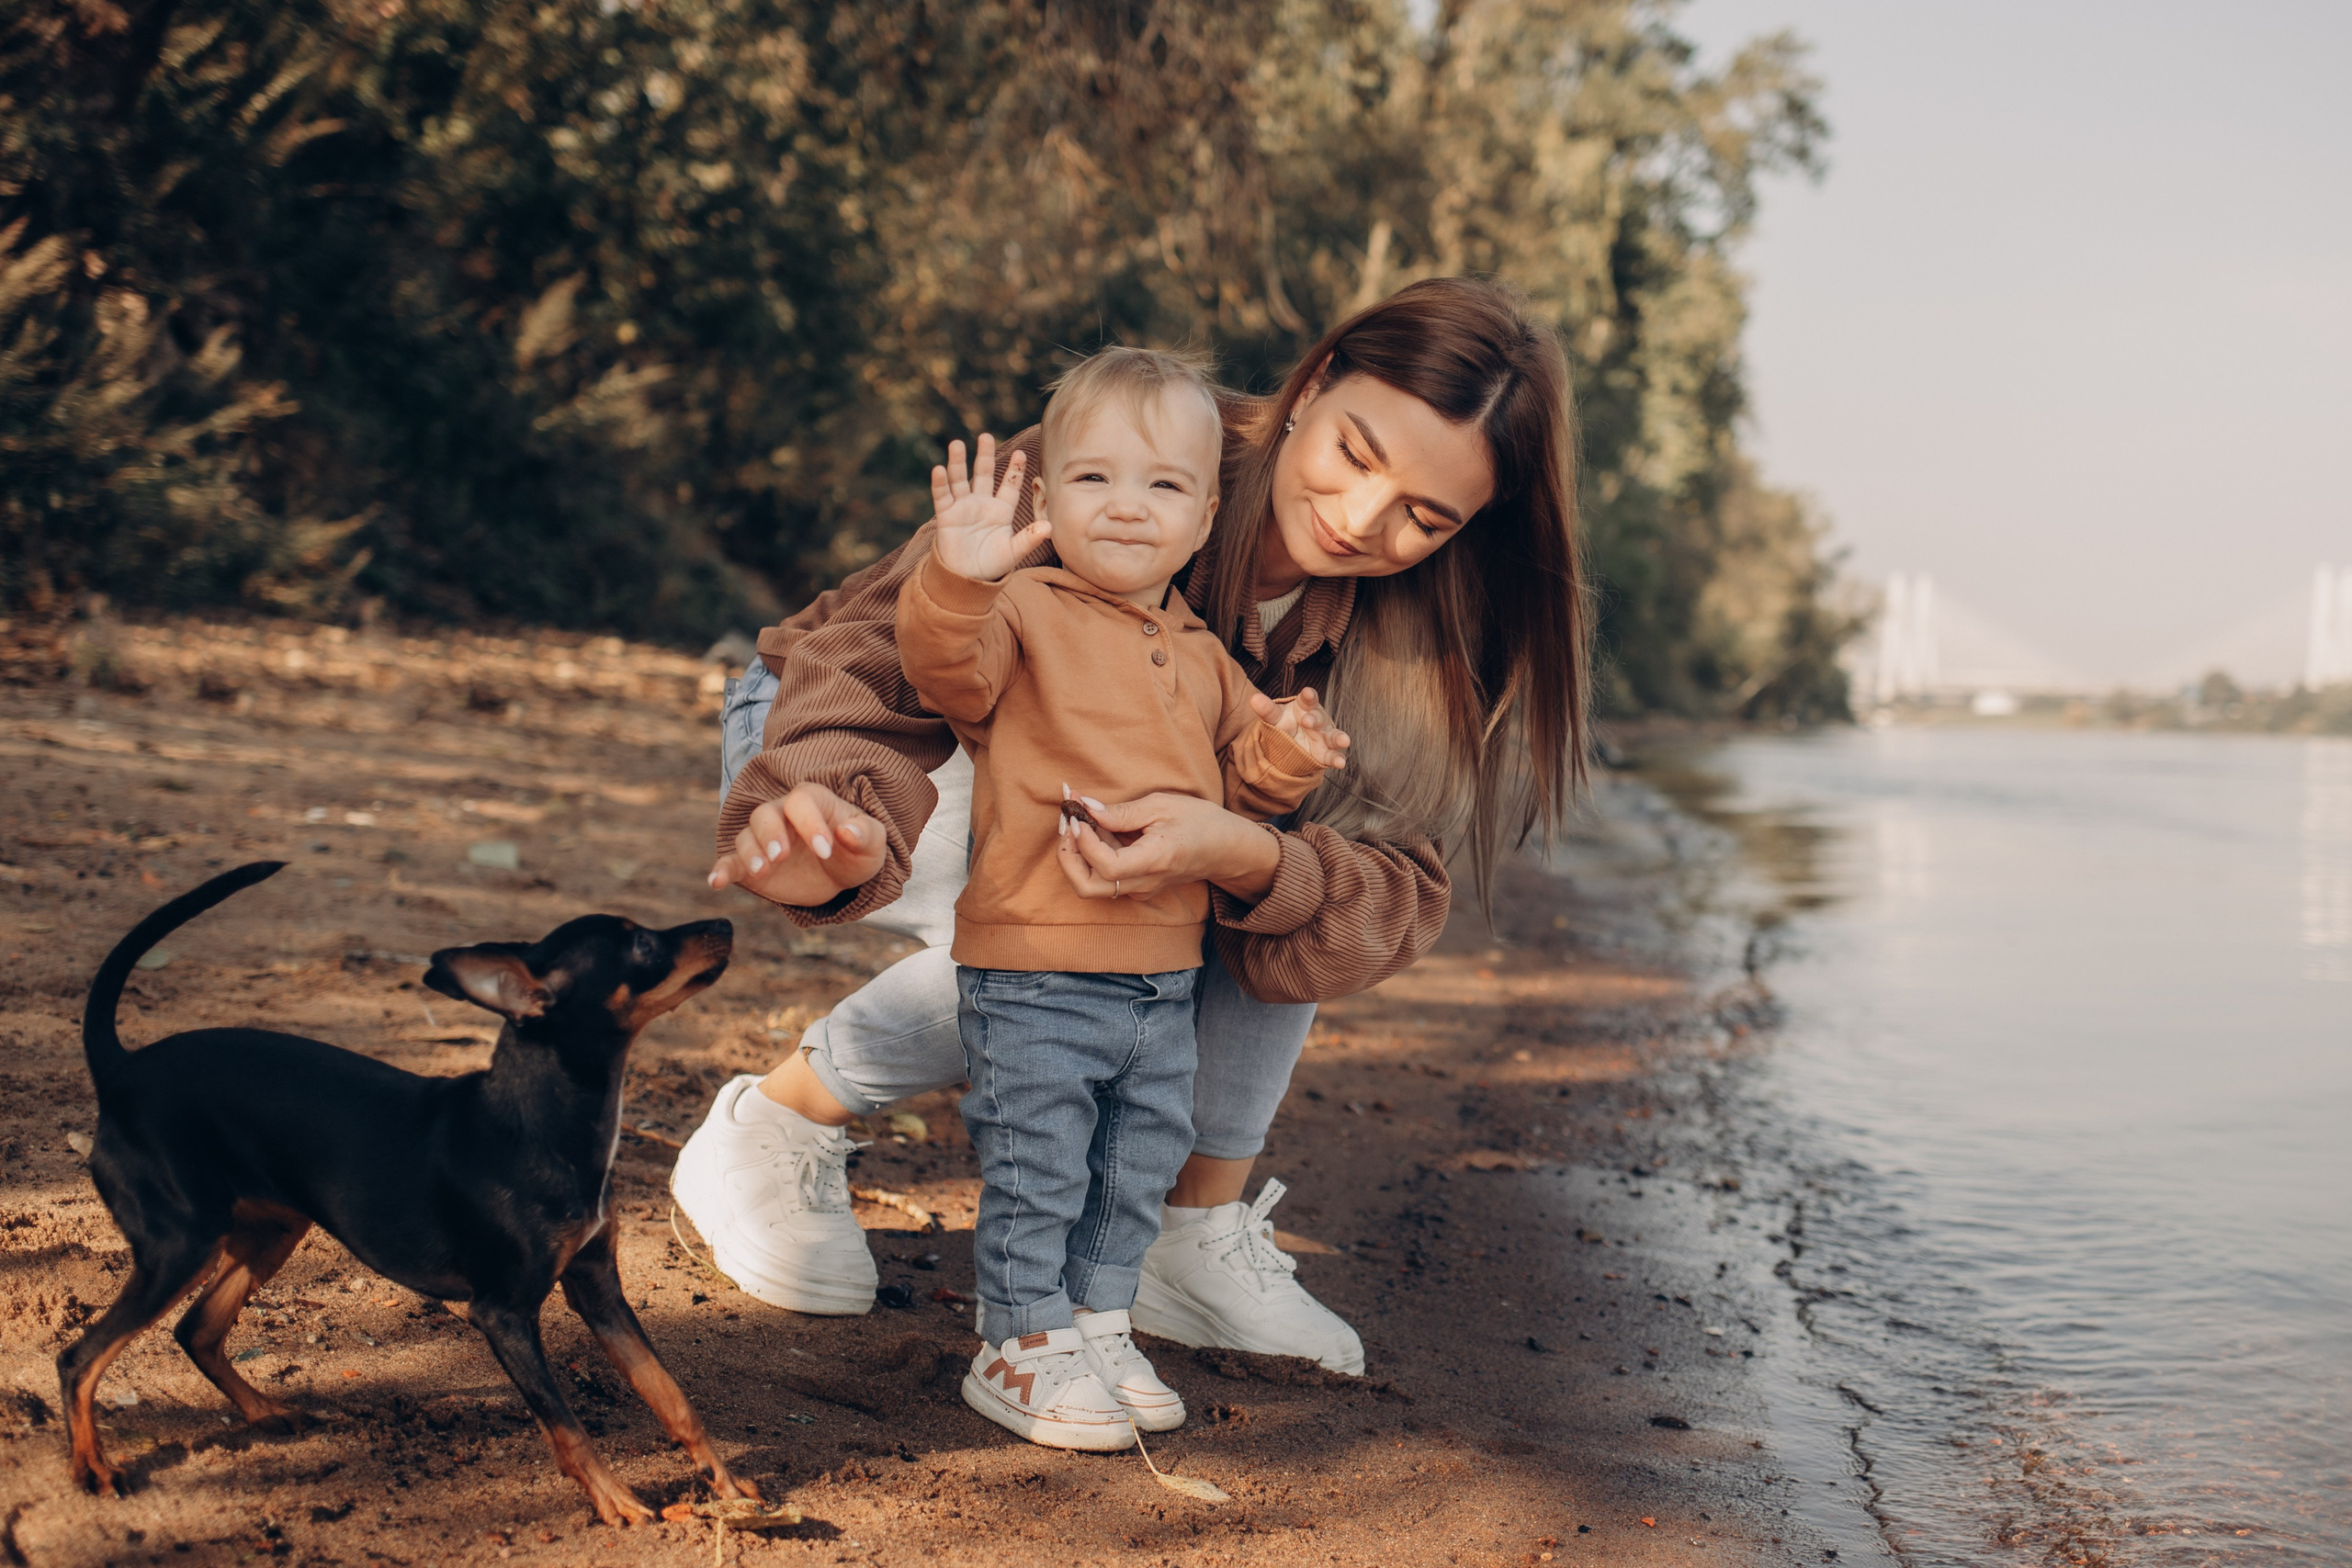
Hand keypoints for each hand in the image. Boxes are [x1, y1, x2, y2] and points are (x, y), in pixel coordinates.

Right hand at [707, 782, 888, 906]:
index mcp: (811, 801)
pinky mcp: (751, 865)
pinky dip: (721, 870)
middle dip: (770, 834)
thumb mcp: (871, 843)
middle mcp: (781, 815)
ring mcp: (763, 840)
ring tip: (763, 871)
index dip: (810, 823)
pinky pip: (730, 862)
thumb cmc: (855, 850)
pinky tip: (716, 881)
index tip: (825, 851)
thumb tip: (849, 830)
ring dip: (751, 853)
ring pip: (746, 837)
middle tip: (781, 856)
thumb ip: (865, 833)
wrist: (839, 872)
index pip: (801, 801)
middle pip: (764, 814)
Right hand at [929, 433, 1046, 582]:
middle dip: (985, 456)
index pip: (1010, 486)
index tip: (1022, 454)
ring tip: (956, 444)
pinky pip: (943, 496)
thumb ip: (1030, 538)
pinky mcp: (947, 516)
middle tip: (985, 436)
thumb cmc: (992, 565)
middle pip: (984, 474)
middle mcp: (982, 504)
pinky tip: (940, 469)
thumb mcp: (1014, 552)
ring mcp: (963, 508)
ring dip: (958, 463)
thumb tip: (1050, 527)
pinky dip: (941, 483)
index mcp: (1001, 511)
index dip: (1015, 470)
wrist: (968, 580)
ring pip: (960, 480)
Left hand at [1054, 790, 1282, 903]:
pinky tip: (1093, 826)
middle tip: (1068, 821)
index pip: (1106, 867)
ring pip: (1091, 882)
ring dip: (1076, 852)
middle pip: (1087, 887)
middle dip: (1067, 855)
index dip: (1084, 842)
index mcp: (1154, 861)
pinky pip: (1104, 875)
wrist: (1225, 849)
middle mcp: (1143, 883)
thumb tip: (1085, 808)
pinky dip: (1090, 852)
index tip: (1078, 815)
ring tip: (1077, 816)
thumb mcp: (1162, 805)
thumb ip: (1122, 812)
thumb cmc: (1199, 822)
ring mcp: (1138, 888)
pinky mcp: (1135, 885)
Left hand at [1251, 686, 1348, 770]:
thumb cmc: (1285, 724)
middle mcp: (1318, 720)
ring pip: (1333, 736)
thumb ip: (1267, 709)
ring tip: (1344, 741)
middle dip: (1314, 719)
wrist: (1289, 745)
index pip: (1308, 700)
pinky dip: (1338, 759)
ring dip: (1339, 738)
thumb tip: (1253, 698)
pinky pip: (1333, 755)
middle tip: (1307, 721)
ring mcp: (1324, 737)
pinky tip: (1340, 763)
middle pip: (1318, 717)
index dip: (1309, 696)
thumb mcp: (1275, 718)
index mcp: (1305, 707)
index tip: (1307, 693)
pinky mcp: (1326, 753)